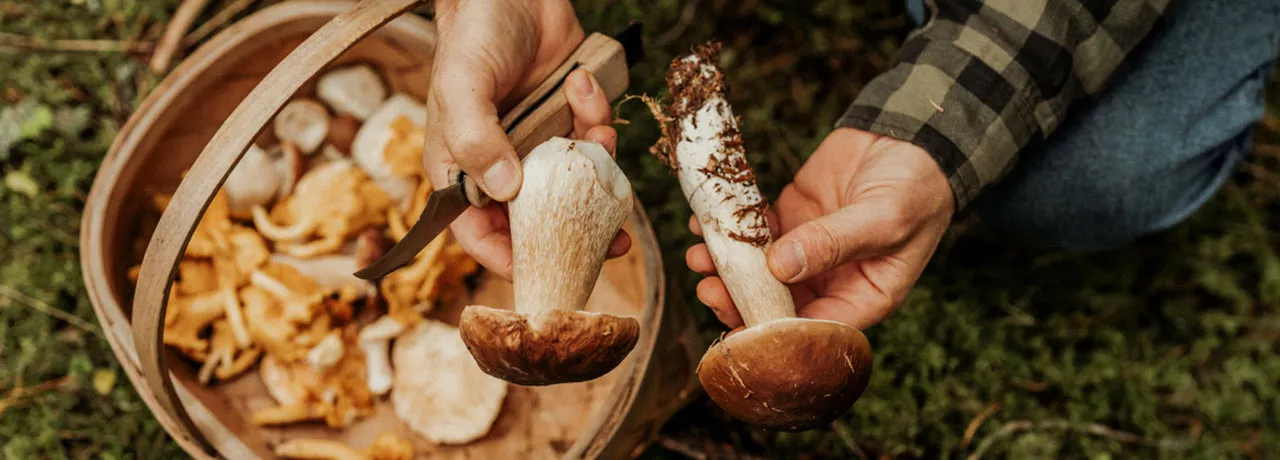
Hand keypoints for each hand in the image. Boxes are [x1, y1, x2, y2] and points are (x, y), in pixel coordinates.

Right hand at [422, 0, 628, 278]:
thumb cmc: (473, 34)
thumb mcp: (463, 85)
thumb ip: (476, 139)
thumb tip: (505, 191)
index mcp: (463, 168)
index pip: (479, 233)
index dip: (510, 258)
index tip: (547, 270)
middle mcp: (501, 164)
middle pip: (538, 220)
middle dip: (577, 230)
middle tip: (615, 242)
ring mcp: (538, 145)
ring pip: (576, 183)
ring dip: (596, 164)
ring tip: (597, 132)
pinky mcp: (569, 121)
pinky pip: (593, 139)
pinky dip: (597, 116)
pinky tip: (584, 86)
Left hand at [686, 128, 953, 329]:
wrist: (910, 134)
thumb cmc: (916, 186)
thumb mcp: (884, 217)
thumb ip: (834, 243)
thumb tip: (781, 268)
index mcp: (863, 297)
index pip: (814, 331)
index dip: (775, 333)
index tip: (739, 327)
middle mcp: (830, 281)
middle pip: (776, 305)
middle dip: (738, 300)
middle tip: (708, 288)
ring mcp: (806, 249)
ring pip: (757, 270)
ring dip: (725, 267)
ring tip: (699, 256)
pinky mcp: (789, 218)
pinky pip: (753, 232)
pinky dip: (729, 229)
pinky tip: (705, 222)